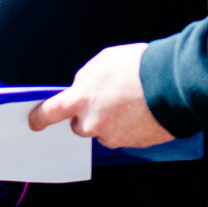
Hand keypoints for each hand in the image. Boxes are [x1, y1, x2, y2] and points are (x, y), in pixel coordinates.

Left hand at [29, 43, 173, 147]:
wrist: (172, 85)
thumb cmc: (137, 67)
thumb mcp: (102, 61)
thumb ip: (85, 78)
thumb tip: (80, 88)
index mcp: (80, 99)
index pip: (50, 113)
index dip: (40, 118)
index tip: (34, 122)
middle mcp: (93, 123)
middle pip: (79, 126)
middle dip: (87, 115)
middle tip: (105, 99)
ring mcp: (113, 137)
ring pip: (104, 132)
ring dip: (111, 121)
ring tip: (130, 101)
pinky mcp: (133, 145)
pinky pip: (125, 137)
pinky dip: (130, 126)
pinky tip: (142, 110)